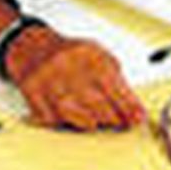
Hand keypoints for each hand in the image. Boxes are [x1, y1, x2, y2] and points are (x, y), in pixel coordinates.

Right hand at [6, 28, 144, 131]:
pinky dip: (64, 123)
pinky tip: (69, 116)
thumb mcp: (98, 55)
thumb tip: (134, 108)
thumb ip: (117, 79)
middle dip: (113, 118)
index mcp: (89, 56)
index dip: (129, 107)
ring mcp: (48, 81)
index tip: (137, 119)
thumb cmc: (70, 55)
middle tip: (119, 121)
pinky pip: (54, 120)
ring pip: (77, 117)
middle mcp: (68, 66)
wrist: (32, 46)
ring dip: (92, 123)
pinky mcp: (32, 93)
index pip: (115, 88)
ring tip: (96, 119)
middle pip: (99, 105)